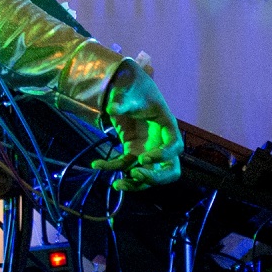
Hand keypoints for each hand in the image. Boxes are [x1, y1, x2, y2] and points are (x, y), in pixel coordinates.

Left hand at [91, 58, 184, 188]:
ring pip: (148, 174)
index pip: (175, 146)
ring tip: (118, 185)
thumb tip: (112, 108)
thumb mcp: (130, 92)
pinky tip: (97, 164)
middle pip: (169, 169)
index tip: (143, 158)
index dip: (163, 156)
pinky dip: (112, 168)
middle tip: (137, 175)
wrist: (123, 86)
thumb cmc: (134, 87)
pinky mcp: (132, 152)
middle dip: (155, 177)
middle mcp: (160, 142)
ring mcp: (147, 149)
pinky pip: (126, 166)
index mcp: (167, 126)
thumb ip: (123, 101)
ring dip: (135, 184)